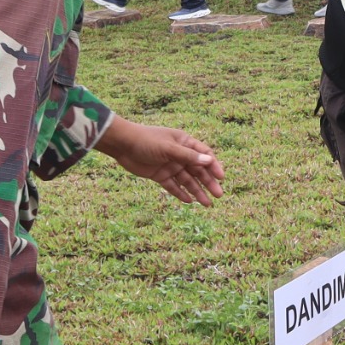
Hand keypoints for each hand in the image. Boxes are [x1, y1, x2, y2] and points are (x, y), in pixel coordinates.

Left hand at [98, 117, 224, 203]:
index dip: (213, 166)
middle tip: (219, 195)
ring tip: (207, 204)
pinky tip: (189, 202)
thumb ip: (188, 156)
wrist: (122, 145)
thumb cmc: (147, 140)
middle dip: (208, 183)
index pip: (204, 155)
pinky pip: (173, 186)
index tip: (221, 177)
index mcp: (184, 143)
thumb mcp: (169, 148)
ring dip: (197, 191)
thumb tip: (209, 161)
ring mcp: (170, 166)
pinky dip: (180, 193)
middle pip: (198, 170)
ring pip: (187, 181)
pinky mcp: (160, 175)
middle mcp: (179, 155)